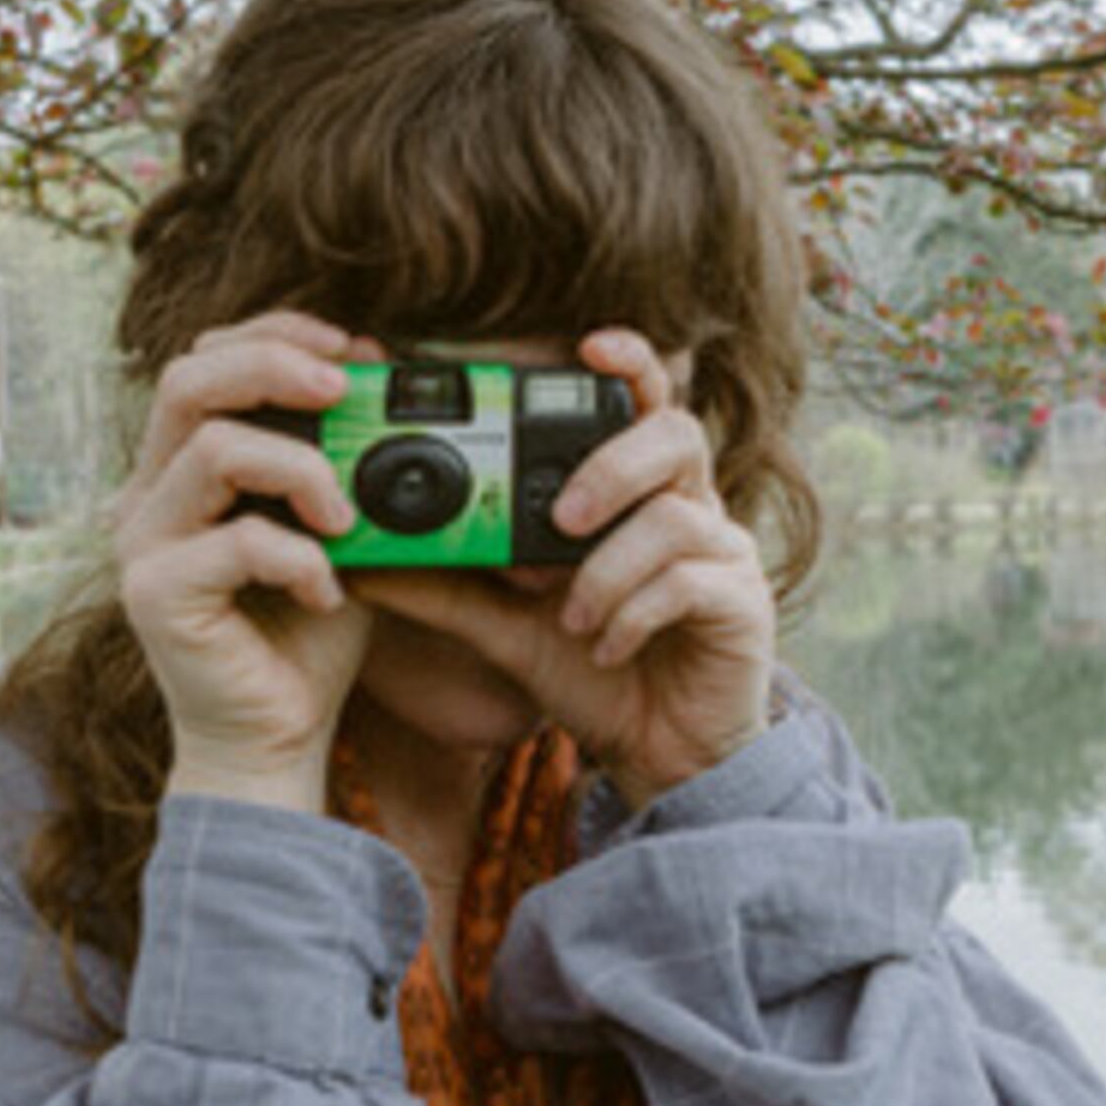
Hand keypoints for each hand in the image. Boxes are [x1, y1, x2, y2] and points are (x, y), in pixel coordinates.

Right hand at [111, 311, 380, 813]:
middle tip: (346, 387)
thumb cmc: (305, 634)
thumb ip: (348, 459)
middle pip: (189, 378)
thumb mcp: (341, 529)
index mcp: (183, 466)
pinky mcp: (154, 593)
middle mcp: (147, 493)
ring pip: (214, 447)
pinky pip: (236, 540)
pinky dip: (300, 559)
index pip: (206, 359)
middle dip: (276, 364)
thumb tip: (382, 373)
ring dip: (302, 468)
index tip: (350, 347)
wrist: (277, 738)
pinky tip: (326, 593)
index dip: (275, 333)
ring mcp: (142, 542)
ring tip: (348, 520)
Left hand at [349, 328, 773, 809]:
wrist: (659, 759)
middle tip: (558, 520)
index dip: (629, 363)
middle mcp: (691, 508)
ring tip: (571, 613)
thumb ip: (447, 586)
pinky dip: (634, 612)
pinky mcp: (742, 605)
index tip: (589, 345)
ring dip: (609, 565)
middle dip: (610, 467)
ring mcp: (724, 554)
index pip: (644, 403)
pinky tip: (606, 647)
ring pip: (678, 515)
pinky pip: (690, 582)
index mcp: (640, 494)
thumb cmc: (596, 675)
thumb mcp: (506, 626)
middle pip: (676, 434)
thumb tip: (363, 561)